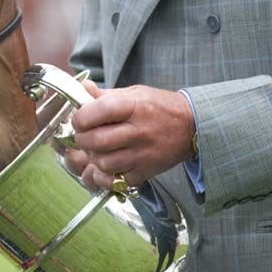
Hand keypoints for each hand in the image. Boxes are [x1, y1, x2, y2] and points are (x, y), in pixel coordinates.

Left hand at [70, 83, 193, 190]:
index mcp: (134, 106)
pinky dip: (105, 175)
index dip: (81, 116)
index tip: (79, 118)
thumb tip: (82, 90)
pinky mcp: (145, 172)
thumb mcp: (135, 93)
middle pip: (96, 140)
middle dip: (81, 138)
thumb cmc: (160, 107)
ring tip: (96, 149)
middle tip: (83, 135)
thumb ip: (106, 95)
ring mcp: (142, 154)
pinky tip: (107, 164)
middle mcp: (138, 131)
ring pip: (103, 163)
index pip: (98, 111)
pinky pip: (115, 180)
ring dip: (92, 157)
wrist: (192, 126)